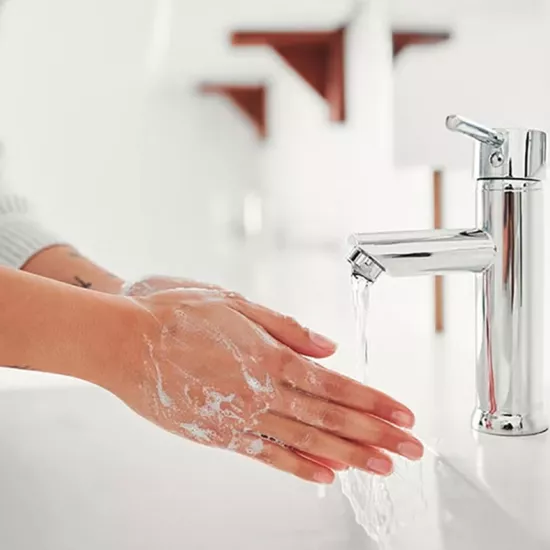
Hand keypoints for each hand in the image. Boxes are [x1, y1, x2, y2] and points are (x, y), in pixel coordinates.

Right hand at [111, 283, 422, 484]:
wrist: (123, 340)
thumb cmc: (176, 315)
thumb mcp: (236, 304)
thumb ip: (287, 328)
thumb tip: (328, 347)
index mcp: (269, 356)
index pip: (335, 384)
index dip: (372, 401)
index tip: (402, 414)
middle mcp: (261, 391)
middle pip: (330, 416)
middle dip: (375, 433)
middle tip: (410, 448)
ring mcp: (240, 417)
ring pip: (306, 440)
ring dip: (348, 455)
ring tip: (382, 467)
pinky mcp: (219, 434)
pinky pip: (267, 455)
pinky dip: (298, 468)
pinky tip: (325, 477)